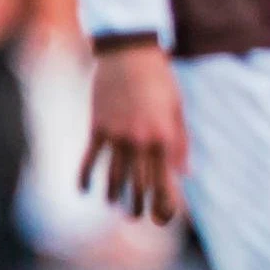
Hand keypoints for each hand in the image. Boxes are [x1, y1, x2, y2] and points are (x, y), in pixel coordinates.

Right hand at [82, 40, 189, 223]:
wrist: (129, 50)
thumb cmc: (159, 79)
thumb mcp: (177, 109)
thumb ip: (181, 143)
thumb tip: (186, 174)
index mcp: (164, 138)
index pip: (165, 183)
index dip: (164, 206)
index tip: (161, 219)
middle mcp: (140, 141)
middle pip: (138, 186)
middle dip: (137, 207)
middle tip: (135, 216)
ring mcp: (116, 135)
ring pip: (113, 178)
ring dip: (112, 197)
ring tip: (113, 204)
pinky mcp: (96, 127)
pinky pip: (89, 160)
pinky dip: (84, 178)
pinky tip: (84, 190)